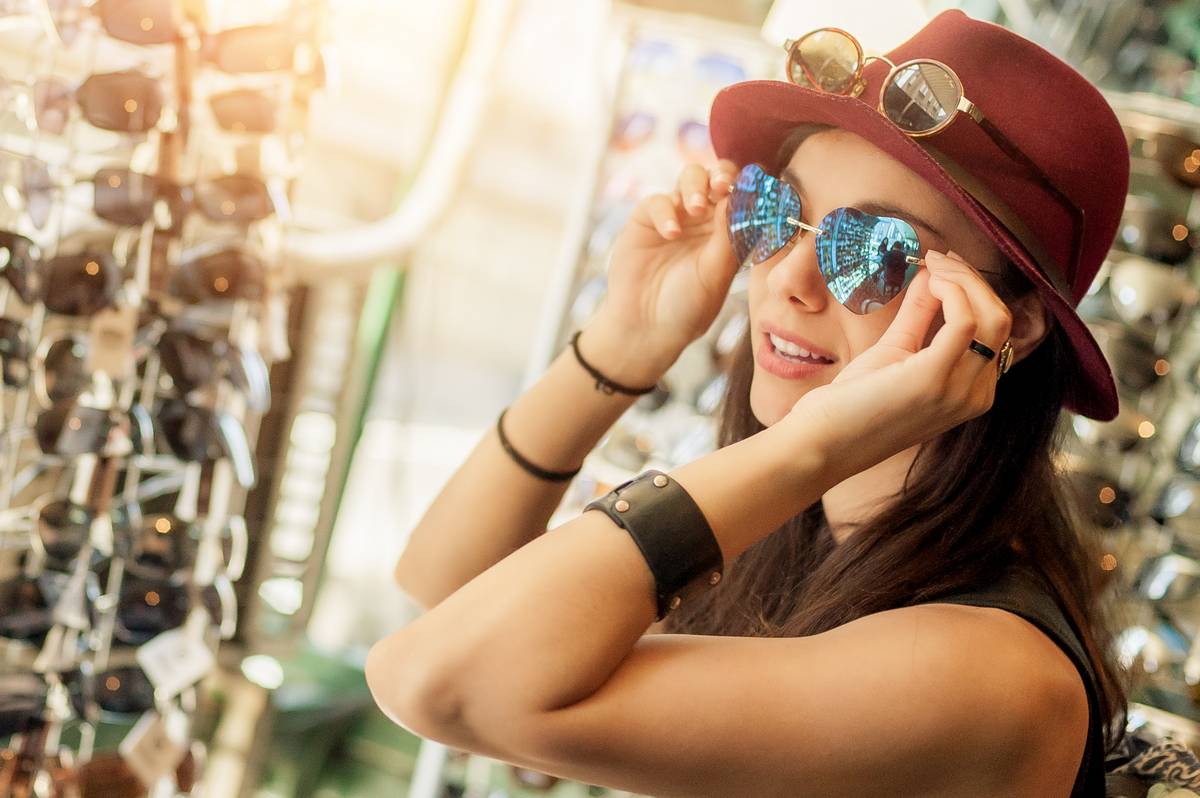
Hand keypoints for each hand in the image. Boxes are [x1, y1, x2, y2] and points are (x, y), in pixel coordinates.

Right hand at [592, 160, 740, 363]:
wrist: (645, 326)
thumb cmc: (687, 307)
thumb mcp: (715, 274)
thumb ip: (728, 237)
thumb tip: (740, 197)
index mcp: (730, 232)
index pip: (745, 196)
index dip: (750, 187)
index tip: (753, 190)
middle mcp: (706, 219)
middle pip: (719, 177)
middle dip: (724, 174)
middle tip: (723, 186)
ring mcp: (677, 216)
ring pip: (691, 178)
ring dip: (696, 185)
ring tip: (695, 209)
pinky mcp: (647, 219)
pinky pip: (659, 200)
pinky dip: (666, 211)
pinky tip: (671, 234)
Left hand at [781, 251, 1013, 478]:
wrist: (822, 442)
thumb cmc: (854, 404)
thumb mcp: (896, 351)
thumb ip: (919, 315)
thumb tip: (932, 274)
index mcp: (973, 392)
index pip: (995, 331)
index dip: (974, 291)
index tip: (944, 265)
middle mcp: (976, 395)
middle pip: (1000, 320)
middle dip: (973, 280)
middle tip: (939, 258)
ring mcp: (959, 390)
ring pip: (991, 316)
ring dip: (963, 280)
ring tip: (932, 264)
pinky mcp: (934, 379)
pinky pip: (964, 321)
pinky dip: (951, 291)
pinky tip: (928, 281)